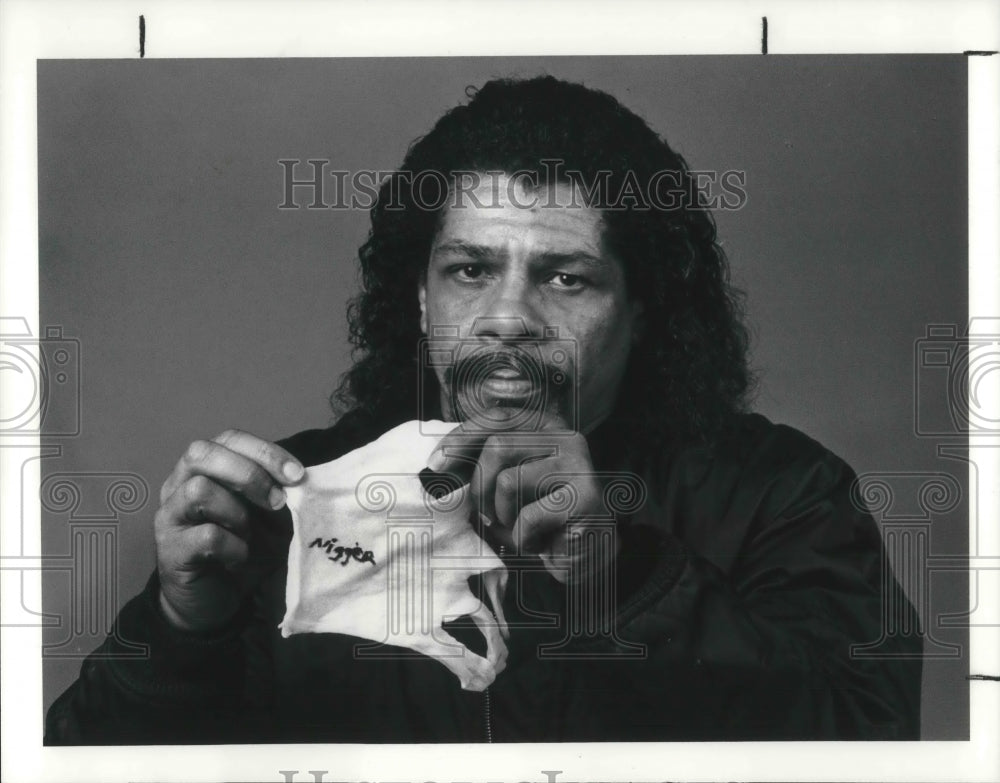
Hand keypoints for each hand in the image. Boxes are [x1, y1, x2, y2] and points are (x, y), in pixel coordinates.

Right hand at [154, 429, 304, 630]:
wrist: (214, 601)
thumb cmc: (241, 549)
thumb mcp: (268, 518)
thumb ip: (278, 494)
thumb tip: (302, 479)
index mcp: (204, 468)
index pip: (229, 439)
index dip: (265, 451)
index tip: (297, 475)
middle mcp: (179, 484)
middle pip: (202, 452)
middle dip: (248, 473)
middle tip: (277, 501)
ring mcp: (170, 516)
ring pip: (198, 490)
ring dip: (237, 512)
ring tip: (249, 534)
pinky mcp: (170, 550)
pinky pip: (205, 536)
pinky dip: (233, 547)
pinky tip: (240, 557)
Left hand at [428, 420, 617, 582]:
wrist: (586, 555)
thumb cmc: (539, 519)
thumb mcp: (508, 486)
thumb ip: (483, 466)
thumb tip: (437, 462)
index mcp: (547, 427)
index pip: (499, 418)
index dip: (462, 437)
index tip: (435, 464)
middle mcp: (566, 437)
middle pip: (498, 447)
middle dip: (480, 488)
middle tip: (487, 516)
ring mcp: (579, 465)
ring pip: (508, 481)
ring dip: (503, 517)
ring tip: (521, 530)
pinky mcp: (585, 498)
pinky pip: (527, 516)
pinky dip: (522, 539)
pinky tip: (539, 543)